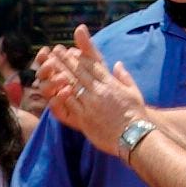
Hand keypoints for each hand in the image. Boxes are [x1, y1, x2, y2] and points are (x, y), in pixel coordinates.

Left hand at [34, 28, 141, 144]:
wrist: (134, 136)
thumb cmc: (135, 114)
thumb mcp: (133, 91)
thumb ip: (124, 76)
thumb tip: (118, 64)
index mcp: (110, 83)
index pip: (92, 65)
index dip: (80, 56)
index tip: (71, 50)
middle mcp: (99, 91)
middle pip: (79, 72)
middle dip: (66, 60)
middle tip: (56, 51)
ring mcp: (90, 105)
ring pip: (72, 85)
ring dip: (60, 74)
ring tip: (50, 66)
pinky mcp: (84, 119)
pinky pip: (69, 104)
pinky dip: (61, 95)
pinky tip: (53, 88)